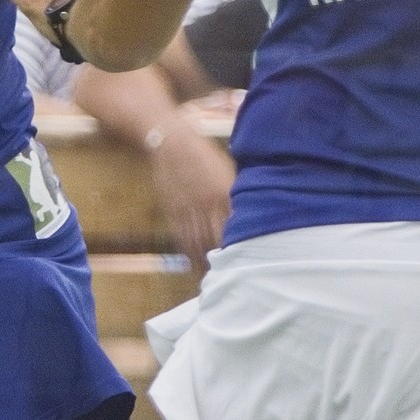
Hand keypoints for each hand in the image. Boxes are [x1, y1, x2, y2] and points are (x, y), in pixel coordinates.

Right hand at [146, 115, 234, 268]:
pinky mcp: (172, 210)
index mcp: (223, 192)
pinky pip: (181, 235)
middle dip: (223, 260)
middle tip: (230, 277)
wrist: (171, 142)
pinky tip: (193, 261)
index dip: (239, 247)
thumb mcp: (225, 170)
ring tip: (211, 277)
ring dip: (204, 261)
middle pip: (216, 239)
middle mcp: (206, 203)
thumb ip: (234, 194)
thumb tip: (247, 214)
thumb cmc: (203, 154)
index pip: (234, 227)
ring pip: (197, 242)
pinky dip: (188, 251)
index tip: (247, 263)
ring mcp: (187, 208)